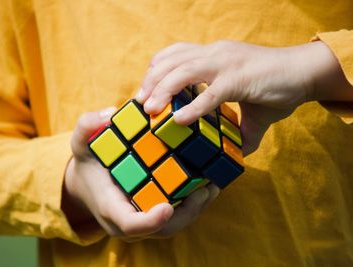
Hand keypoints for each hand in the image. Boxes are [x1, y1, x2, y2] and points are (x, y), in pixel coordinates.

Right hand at [62, 109, 219, 240]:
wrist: (89, 183)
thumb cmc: (88, 163)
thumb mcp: (81, 143)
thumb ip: (87, 127)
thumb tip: (109, 114)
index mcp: (110, 207)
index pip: (130, 223)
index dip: (149, 220)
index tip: (166, 208)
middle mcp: (130, 220)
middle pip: (162, 228)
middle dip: (186, 212)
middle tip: (205, 190)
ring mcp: (145, 219)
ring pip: (174, 223)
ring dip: (196, 207)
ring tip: (213, 186)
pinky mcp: (155, 212)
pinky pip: (177, 214)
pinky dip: (194, 201)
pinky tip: (208, 182)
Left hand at [137, 41, 352, 154]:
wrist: (307, 74)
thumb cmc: (278, 87)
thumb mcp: (250, 107)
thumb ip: (239, 126)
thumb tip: (237, 151)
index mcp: (213, 55)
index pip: (174, 54)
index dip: (156, 70)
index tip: (146, 92)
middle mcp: (215, 54)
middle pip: (171, 60)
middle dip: (151, 81)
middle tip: (141, 104)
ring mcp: (227, 64)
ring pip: (183, 71)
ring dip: (163, 91)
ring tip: (150, 111)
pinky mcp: (240, 79)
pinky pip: (210, 93)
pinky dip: (192, 108)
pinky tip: (179, 121)